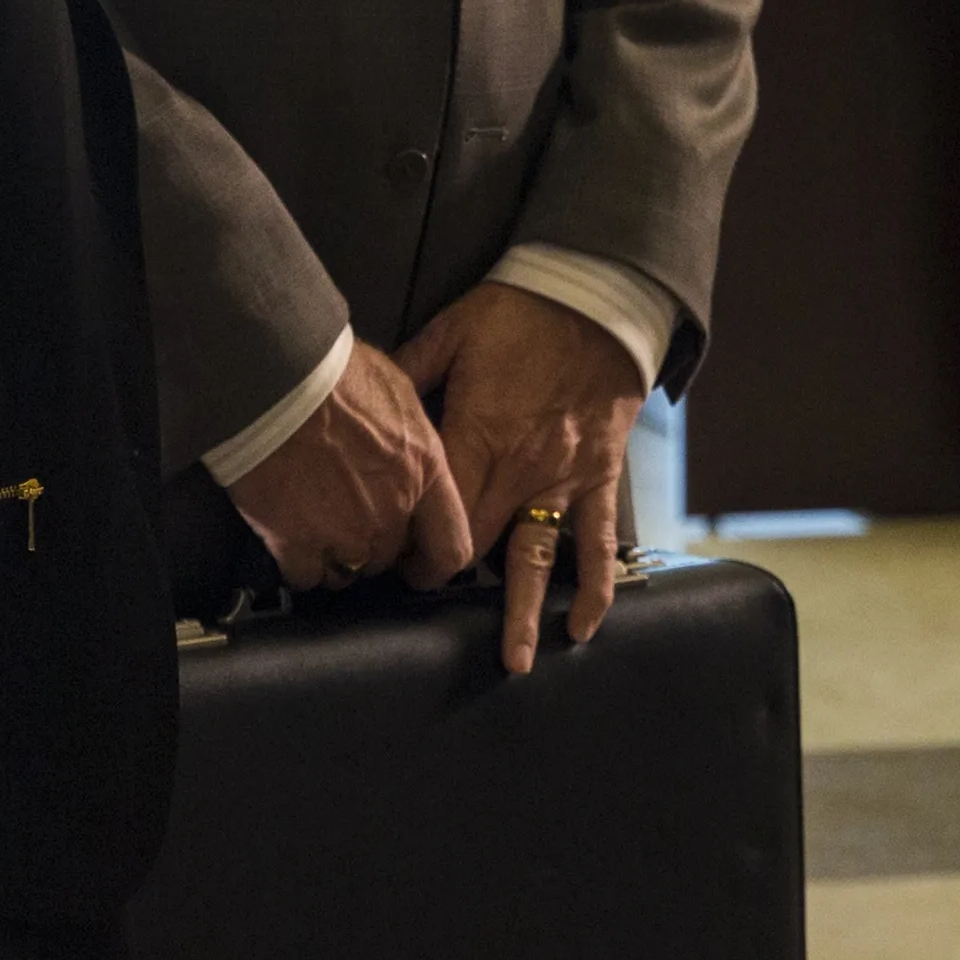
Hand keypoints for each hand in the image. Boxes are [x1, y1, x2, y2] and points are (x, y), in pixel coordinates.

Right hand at [226, 342, 474, 592]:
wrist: (276, 380)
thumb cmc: (338, 372)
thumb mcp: (398, 392)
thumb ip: (410, 438)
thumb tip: (406, 449)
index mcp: (424, 474)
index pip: (451, 548)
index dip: (434, 565)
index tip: (418, 566)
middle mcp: (391, 513)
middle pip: (389, 556)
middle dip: (373, 546)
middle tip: (348, 521)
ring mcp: (344, 534)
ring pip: (348, 572)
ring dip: (336, 559)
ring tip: (316, 529)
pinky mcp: (295, 544)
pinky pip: (304, 577)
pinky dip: (298, 566)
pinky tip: (287, 540)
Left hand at [399, 280, 645, 672]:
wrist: (597, 298)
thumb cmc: (522, 313)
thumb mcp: (452, 331)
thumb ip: (408, 369)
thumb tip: (361, 393)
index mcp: (478, 435)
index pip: (437, 512)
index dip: (411, 546)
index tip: (390, 562)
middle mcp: (520, 468)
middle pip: (477, 544)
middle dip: (448, 578)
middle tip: (425, 597)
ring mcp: (562, 479)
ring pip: (536, 559)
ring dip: (523, 613)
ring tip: (515, 661)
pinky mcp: (599, 478)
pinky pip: (598, 542)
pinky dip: (596, 587)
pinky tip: (583, 627)